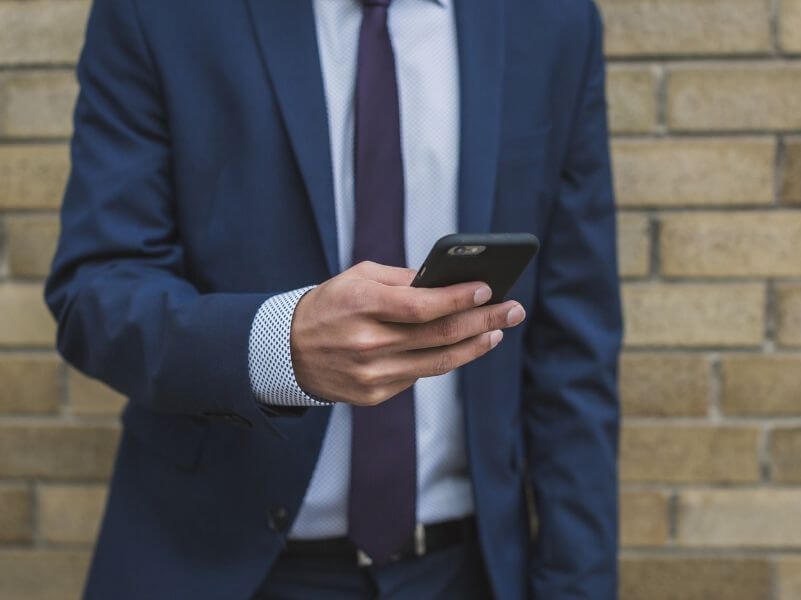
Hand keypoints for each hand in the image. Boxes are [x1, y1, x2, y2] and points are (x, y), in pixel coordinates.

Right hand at [290, 260, 525, 405]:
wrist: (286, 351)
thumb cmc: (329, 306)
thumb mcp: (357, 278)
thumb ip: (402, 280)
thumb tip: (449, 283)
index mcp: (362, 306)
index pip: (423, 306)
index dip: (460, 299)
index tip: (489, 289)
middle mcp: (368, 343)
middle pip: (440, 335)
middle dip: (484, 321)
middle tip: (513, 310)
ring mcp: (372, 374)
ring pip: (438, 362)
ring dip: (475, 345)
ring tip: (497, 331)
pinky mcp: (374, 395)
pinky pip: (419, 376)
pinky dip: (443, 359)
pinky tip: (461, 347)